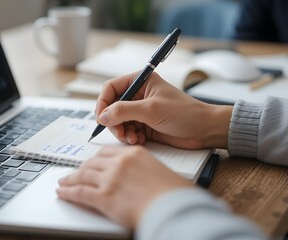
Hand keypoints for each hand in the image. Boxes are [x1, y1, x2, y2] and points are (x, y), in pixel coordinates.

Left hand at [56, 145, 192, 227]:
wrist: (174, 208)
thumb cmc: (173, 192)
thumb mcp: (159, 170)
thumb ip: (142, 168)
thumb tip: (135, 176)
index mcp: (134, 154)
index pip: (107, 152)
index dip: (95, 159)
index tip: (90, 163)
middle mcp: (119, 163)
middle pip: (92, 163)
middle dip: (81, 169)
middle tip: (74, 174)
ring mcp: (110, 179)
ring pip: (83, 176)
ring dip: (70, 180)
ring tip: (63, 183)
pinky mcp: (104, 197)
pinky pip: (80, 192)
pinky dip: (69, 192)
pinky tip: (63, 193)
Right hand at [95, 72, 232, 148]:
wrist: (203, 130)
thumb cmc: (184, 113)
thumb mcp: (151, 109)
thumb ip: (123, 111)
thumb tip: (102, 116)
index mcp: (141, 82)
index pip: (111, 88)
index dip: (103, 102)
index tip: (101, 118)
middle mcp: (139, 95)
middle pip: (113, 107)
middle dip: (113, 121)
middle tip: (118, 132)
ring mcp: (141, 111)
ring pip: (119, 121)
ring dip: (122, 131)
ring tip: (132, 138)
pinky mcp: (145, 125)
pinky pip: (128, 131)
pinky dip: (130, 137)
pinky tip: (138, 140)